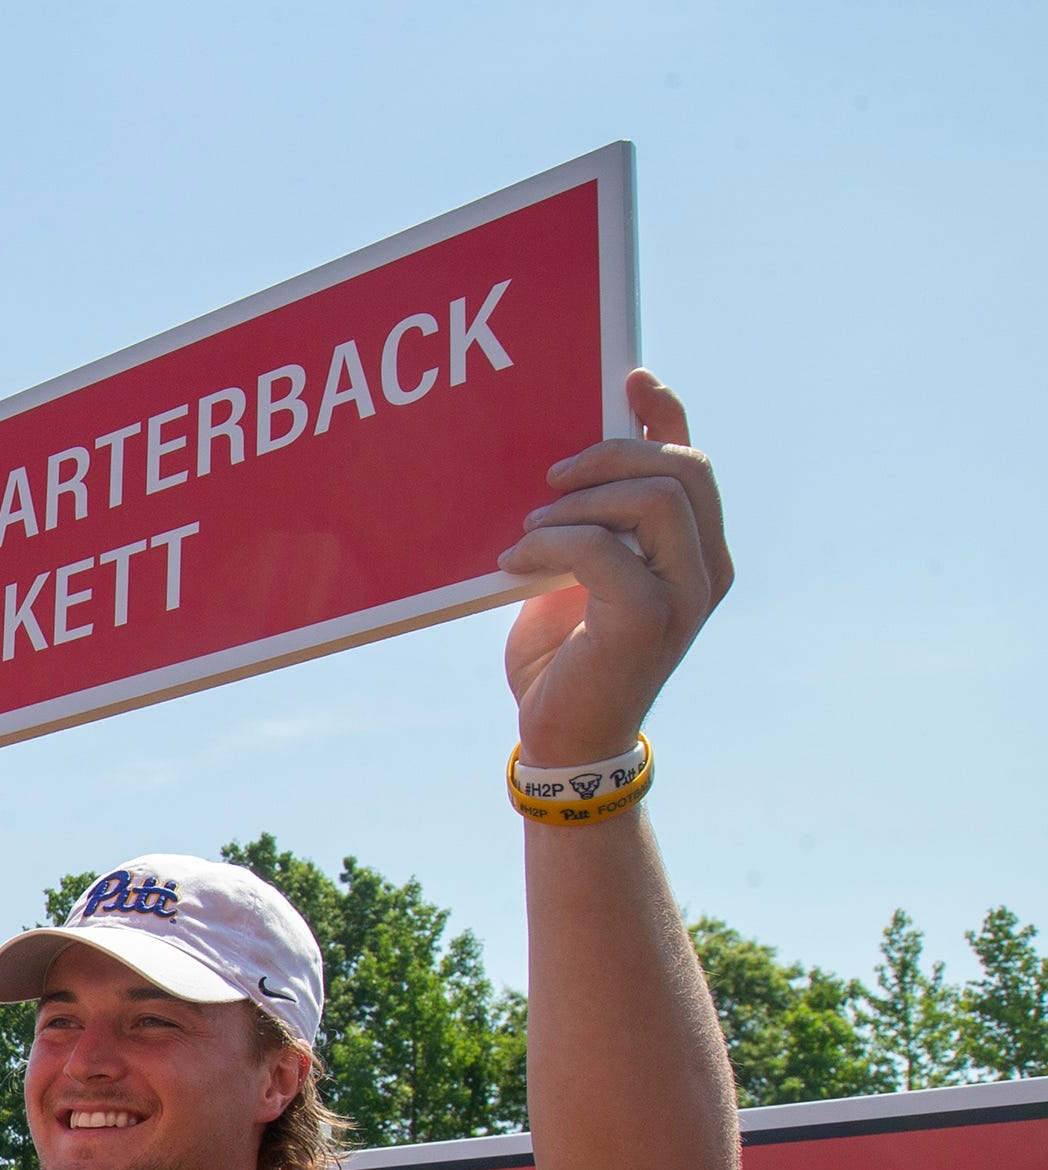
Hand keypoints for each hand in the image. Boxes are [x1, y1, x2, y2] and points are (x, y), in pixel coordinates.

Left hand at [499, 369, 733, 767]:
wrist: (562, 736)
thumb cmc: (566, 657)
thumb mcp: (578, 576)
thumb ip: (591, 526)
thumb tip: (563, 469)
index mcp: (697, 552)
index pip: (694, 462)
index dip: (666, 414)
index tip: (629, 379)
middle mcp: (708, 569)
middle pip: (683, 469)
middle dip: (612, 454)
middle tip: (550, 477)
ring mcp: (686, 596)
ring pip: (656, 499)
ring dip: (582, 502)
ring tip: (531, 528)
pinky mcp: (649, 620)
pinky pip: (603, 548)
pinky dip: (552, 543)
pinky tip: (515, 559)